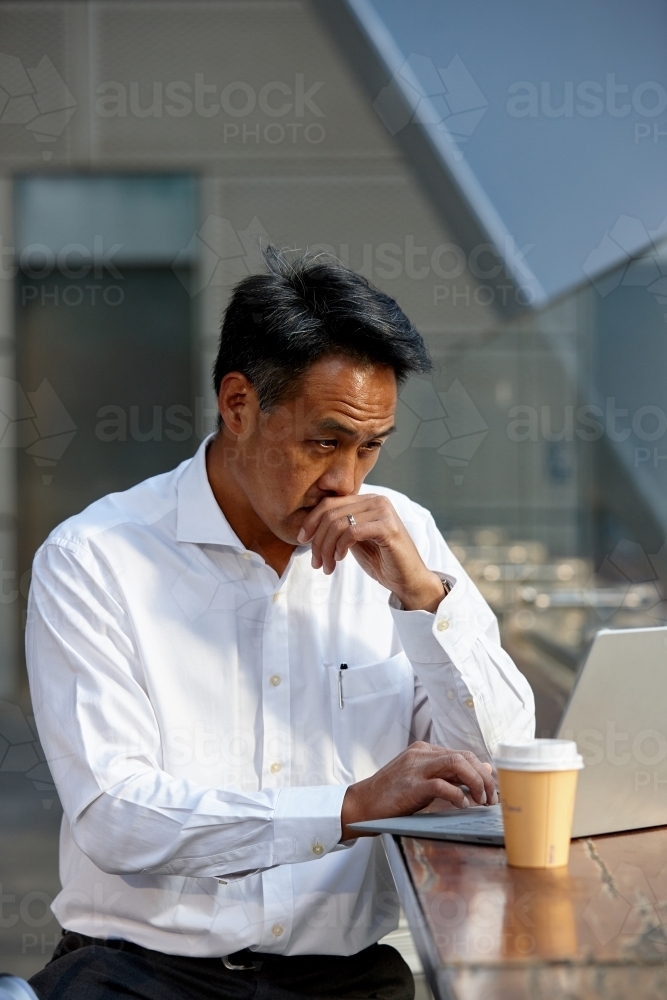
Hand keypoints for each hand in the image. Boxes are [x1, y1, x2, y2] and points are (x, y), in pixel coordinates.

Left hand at [296, 494, 444, 610]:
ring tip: (327, 566)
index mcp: (367, 500)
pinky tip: (340, 559)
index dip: (311, 521)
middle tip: (316, 563)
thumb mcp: (353, 541)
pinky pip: (352, 532)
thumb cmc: (381, 561)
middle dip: (317, 540)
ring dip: (326, 548)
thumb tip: (308, 526)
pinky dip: (340, 547)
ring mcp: (383, 511)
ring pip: (338, 523)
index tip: (302, 541)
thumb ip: (338, 528)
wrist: (408, 580)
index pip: (330, 503)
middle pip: (331, 513)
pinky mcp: (388, 527)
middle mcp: (376, 500)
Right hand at [340, 742, 497, 839]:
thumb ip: (448, 774)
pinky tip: (463, 805)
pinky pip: (443, 785)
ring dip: (476, 783)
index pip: (462, 754)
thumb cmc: (391, 796)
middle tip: (491, 798)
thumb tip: (482, 768)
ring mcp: (416, 768)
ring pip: (457, 764)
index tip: (490, 790)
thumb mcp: (421, 779)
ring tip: (482, 801)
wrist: (362, 805)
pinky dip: (458, 795)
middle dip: (484, 777)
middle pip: (463, 756)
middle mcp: (421, 754)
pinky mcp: (412, 785)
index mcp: (423, 750)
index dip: (481, 772)